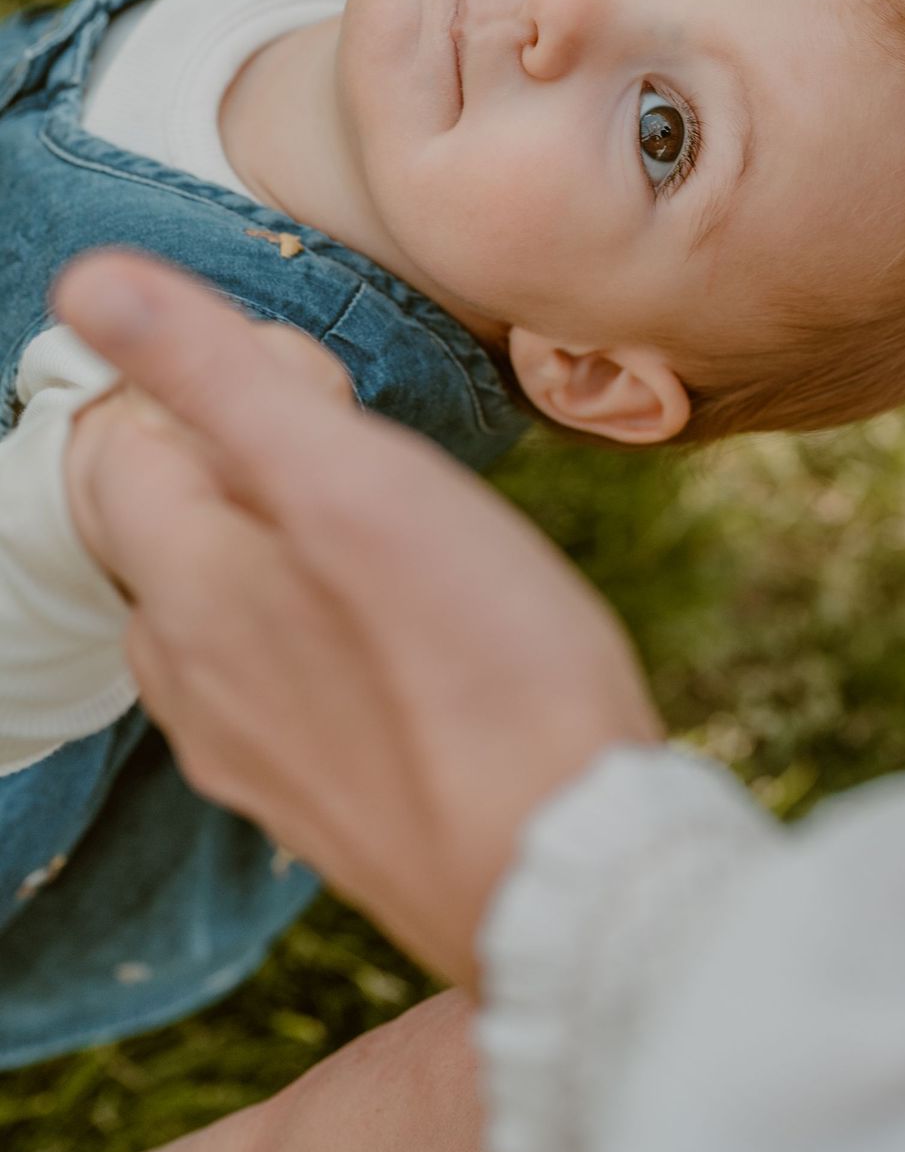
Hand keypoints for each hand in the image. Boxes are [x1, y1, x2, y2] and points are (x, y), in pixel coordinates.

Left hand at [53, 250, 662, 989]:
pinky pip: (272, 680)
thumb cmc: (483, 664)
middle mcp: (189, 675)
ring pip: (219, 604)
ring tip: (396, 537)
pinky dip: (312, 629)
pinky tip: (404, 637)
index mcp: (187, 585)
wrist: (562, 869)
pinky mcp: (308, 799)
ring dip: (281, 545)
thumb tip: (93, 282)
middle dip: (243, 459)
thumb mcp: (356, 481)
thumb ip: (219, 378)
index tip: (325, 392)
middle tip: (371, 454)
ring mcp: (244, 749)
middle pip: (165, 524)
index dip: (211, 383)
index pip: (118, 443)